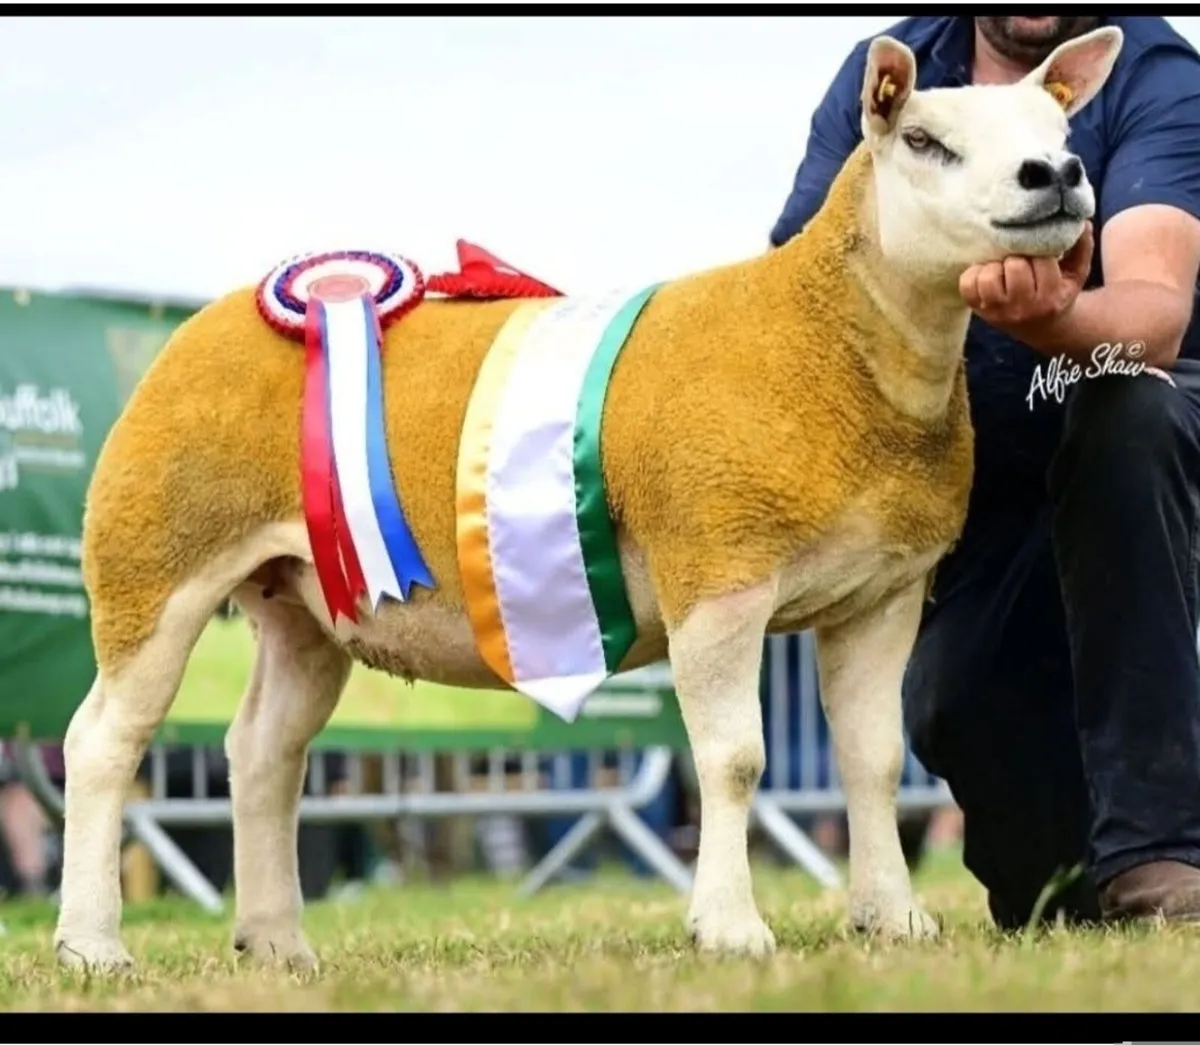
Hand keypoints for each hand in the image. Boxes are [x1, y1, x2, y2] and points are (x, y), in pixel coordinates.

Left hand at [958, 221, 1094, 337]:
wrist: (1039, 326)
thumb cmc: (1057, 291)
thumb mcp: (1075, 272)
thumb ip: (1081, 247)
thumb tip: (1081, 222)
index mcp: (1051, 297)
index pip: (1041, 261)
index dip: (1039, 250)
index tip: (1039, 252)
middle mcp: (1023, 308)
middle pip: (1014, 266)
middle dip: (1017, 257)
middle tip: (1019, 259)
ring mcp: (997, 311)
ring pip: (989, 277)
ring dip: (995, 267)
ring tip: (1002, 268)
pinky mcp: (977, 310)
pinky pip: (967, 284)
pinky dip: (974, 274)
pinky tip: (986, 274)